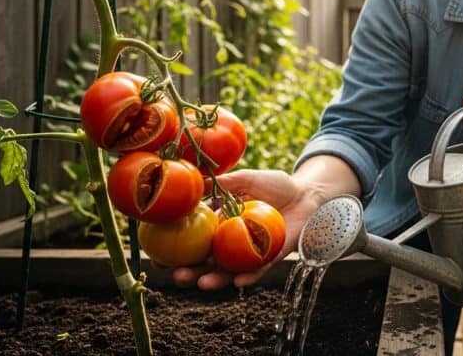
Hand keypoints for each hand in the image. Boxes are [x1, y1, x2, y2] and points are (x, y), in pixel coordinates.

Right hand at [171, 169, 320, 289]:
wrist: (307, 193)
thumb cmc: (275, 185)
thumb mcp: (246, 178)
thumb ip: (222, 183)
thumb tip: (193, 182)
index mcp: (219, 225)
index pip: (191, 241)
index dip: (173, 250)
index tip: (155, 256)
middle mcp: (230, 243)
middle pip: (204, 262)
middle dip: (188, 272)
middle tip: (176, 274)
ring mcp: (249, 253)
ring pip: (227, 271)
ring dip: (213, 280)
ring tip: (201, 283)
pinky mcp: (271, 257)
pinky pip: (257, 270)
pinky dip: (248, 276)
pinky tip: (238, 280)